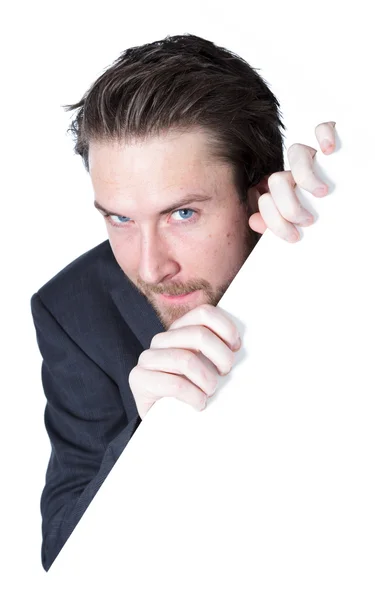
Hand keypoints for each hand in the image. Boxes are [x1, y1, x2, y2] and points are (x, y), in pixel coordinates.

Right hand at [128, 304, 240, 418]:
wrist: (164, 421)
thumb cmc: (194, 392)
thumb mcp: (209, 366)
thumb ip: (218, 350)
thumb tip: (239, 346)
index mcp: (179, 330)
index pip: (204, 313)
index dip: (226, 329)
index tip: (235, 348)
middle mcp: (161, 340)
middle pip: (198, 335)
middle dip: (221, 356)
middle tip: (225, 373)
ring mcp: (148, 358)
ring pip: (186, 359)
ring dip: (207, 380)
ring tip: (210, 392)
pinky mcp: (139, 379)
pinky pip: (175, 384)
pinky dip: (194, 396)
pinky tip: (199, 404)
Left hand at [249, 121, 336, 241]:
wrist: (359, 193)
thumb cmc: (334, 210)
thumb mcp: (307, 221)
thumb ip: (282, 223)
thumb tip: (254, 221)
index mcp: (286, 192)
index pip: (267, 201)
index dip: (275, 220)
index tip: (294, 236)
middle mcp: (295, 172)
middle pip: (277, 180)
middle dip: (290, 205)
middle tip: (309, 221)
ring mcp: (312, 155)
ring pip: (295, 153)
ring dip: (306, 176)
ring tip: (323, 193)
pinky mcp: (330, 138)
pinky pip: (321, 128)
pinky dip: (325, 136)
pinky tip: (329, 151)